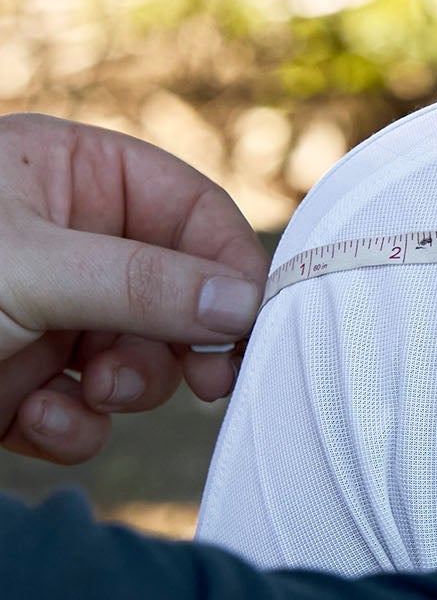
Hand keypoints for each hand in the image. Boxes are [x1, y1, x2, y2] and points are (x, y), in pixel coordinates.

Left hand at [0, 114, 268, 465]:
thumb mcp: (37, 268)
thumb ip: (151, 282)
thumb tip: (250, 303)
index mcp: (66, 175)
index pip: (189, 210)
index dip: (227, 268)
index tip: (250, 329)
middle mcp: (60, 240)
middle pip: (176, 292)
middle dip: (173, 342)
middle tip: (199, 383)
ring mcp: (39, 313)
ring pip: (137, 357)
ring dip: (121, 388)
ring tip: (83, 393)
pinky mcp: (15, 381)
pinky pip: (83, 408)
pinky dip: (70, 423)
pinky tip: (30, 418)